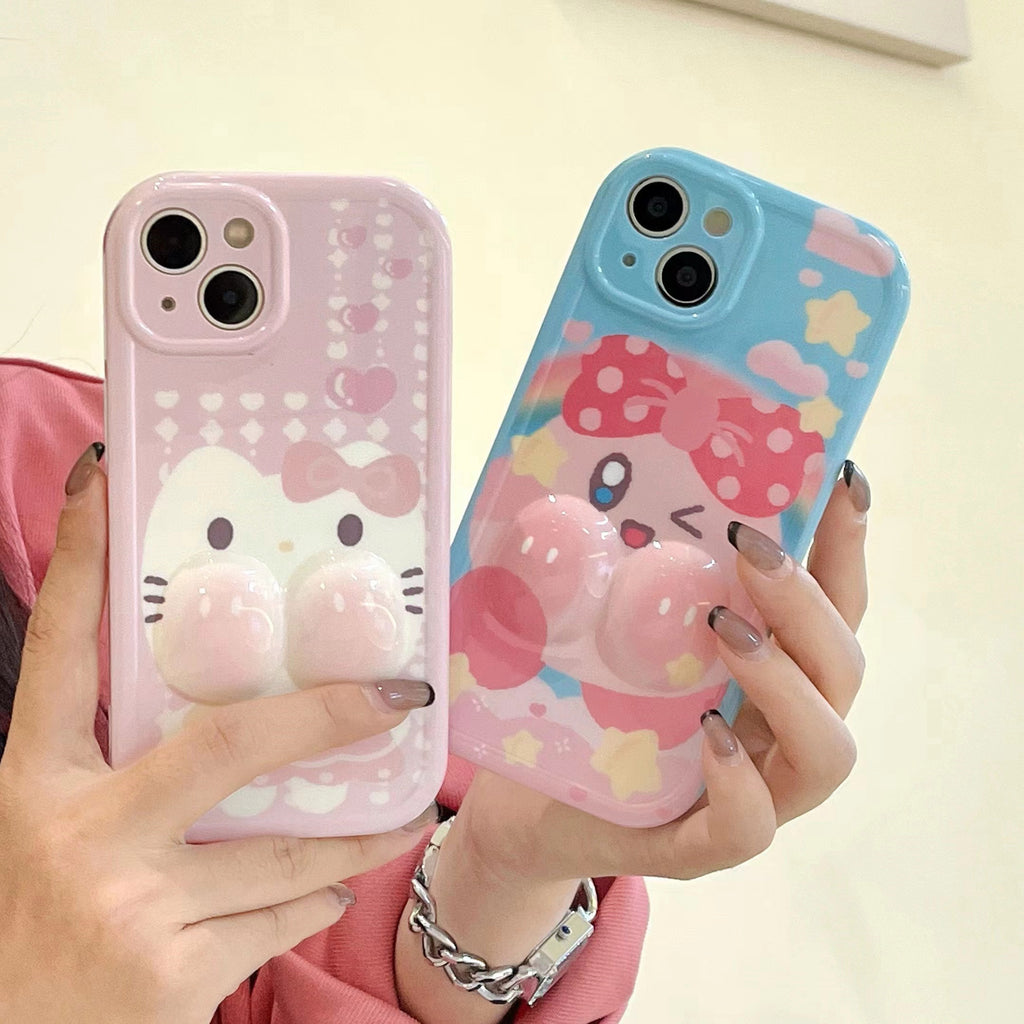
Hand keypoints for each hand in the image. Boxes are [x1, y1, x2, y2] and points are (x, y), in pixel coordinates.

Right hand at [0, 446, 436, 1023]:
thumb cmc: (33, 933)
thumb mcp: (53, 835)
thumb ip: (121, 775)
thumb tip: (235, 713)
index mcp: (33, 783)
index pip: (61, 648)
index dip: (84, 559)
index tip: (106, 477)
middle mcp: (77, 833)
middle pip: (228, 740)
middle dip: (328, 712)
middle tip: (401, 692)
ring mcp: (128, 907)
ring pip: (282, 848)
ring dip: (357, 832)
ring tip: (408, 814)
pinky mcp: (170, 977)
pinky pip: (278, 917)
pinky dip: (316, 898)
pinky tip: (335, 884)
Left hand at [449, 464, 870, 884]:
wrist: (524, 799)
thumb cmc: (577, 700)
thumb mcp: (608, 624)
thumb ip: (633, 570)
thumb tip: (614, 470)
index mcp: (766, 670)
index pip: (831, 605)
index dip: (846, 545)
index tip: (843, 478)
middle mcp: (774, 729)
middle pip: (842, 668)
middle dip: (807, 601)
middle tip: (749, 550)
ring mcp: (749, 791)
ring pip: (827, 750)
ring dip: (788, 681)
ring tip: (727, 629)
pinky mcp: (699, 846)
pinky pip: (752, 829)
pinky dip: (741, 781)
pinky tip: (708, 734)